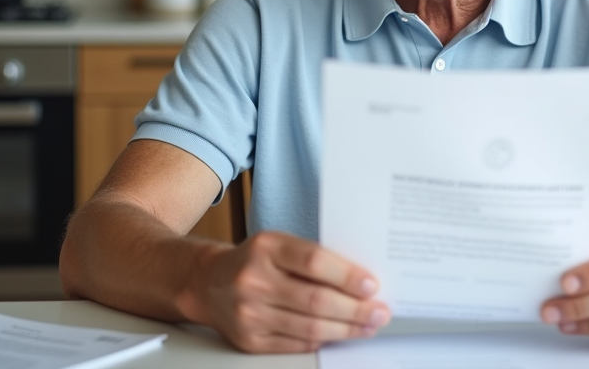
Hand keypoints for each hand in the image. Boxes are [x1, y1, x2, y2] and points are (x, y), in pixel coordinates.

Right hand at [199, 230, 390, 352]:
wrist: (209, 284)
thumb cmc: (255, 261)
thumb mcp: (279, 245)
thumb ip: (312, 257)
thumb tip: (360, 281)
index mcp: (266, 247)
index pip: (313, 261)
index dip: (347, 275)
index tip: (372, 285)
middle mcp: (254, 280)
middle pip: (315, 300)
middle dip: (355, 309)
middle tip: (379, 312)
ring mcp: (250, 313)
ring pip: (309, 327)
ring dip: (345, 329)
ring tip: (367, 326)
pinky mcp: (249, 340)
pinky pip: (296, 344)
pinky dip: (323, 341)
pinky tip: (341, 334)